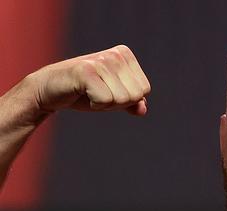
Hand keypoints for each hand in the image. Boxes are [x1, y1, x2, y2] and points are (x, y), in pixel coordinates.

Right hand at [25, 45, 150, 116]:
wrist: (49, 90)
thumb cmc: (84, 92)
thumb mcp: (113, 98)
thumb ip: (133, 102)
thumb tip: (143, 109)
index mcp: (124, 55)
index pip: (144, 90)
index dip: (126, 99)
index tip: (106, 90)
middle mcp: (115, 54)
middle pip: (135, 96)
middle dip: (117, 103)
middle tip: (97, 92)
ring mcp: (100, 61)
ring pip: (122, 99)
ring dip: (104, 104)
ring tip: (89, 92)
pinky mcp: (86, 71)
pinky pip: (105, 100)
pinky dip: (95, 105)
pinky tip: (82, 93)